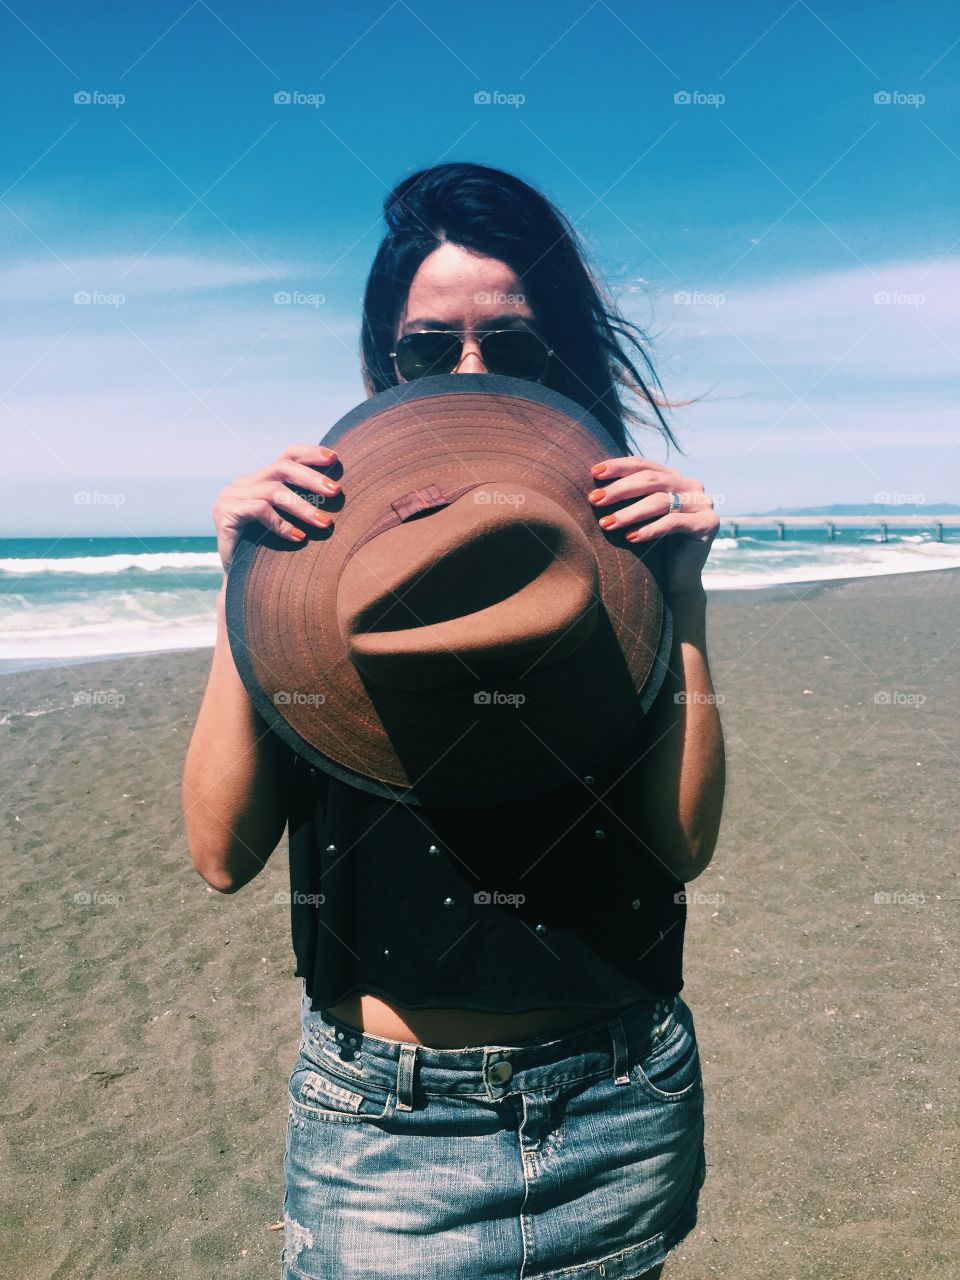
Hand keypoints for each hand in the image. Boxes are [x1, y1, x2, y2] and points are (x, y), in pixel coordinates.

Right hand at [213, 443, 340, 573]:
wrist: (240, 583)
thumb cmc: (269, 554)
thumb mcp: (289, 523)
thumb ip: (302, 504)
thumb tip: (338, 492)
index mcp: (260, 480)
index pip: (286, 456)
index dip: (310, 453)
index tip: (335, 458)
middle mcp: (243, 484)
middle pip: (281, 468)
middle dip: (312, 478)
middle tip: (336, 492)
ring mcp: (230, 497)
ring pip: (273, 491)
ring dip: (303, 507)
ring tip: (325, 522)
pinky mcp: (225, 514)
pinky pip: (259, 510)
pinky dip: (282, 524)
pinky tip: (299, 538)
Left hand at [586, 455, 718, 599]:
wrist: (677, 580)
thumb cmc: (652, 546)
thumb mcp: (639, 515)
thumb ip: (628, 495)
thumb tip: (594, 479)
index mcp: (674, 478)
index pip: (643, 465)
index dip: (618, 466)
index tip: (594, 473)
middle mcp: (692, 485)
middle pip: (651, 480)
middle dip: (620, 489)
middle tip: (594, 499)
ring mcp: (703, 503)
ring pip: (660, 501)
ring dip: (630, 512)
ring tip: (606, 523)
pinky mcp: (708, 524)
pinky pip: (673, 523)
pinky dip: (649, 529)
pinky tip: (630, 538)